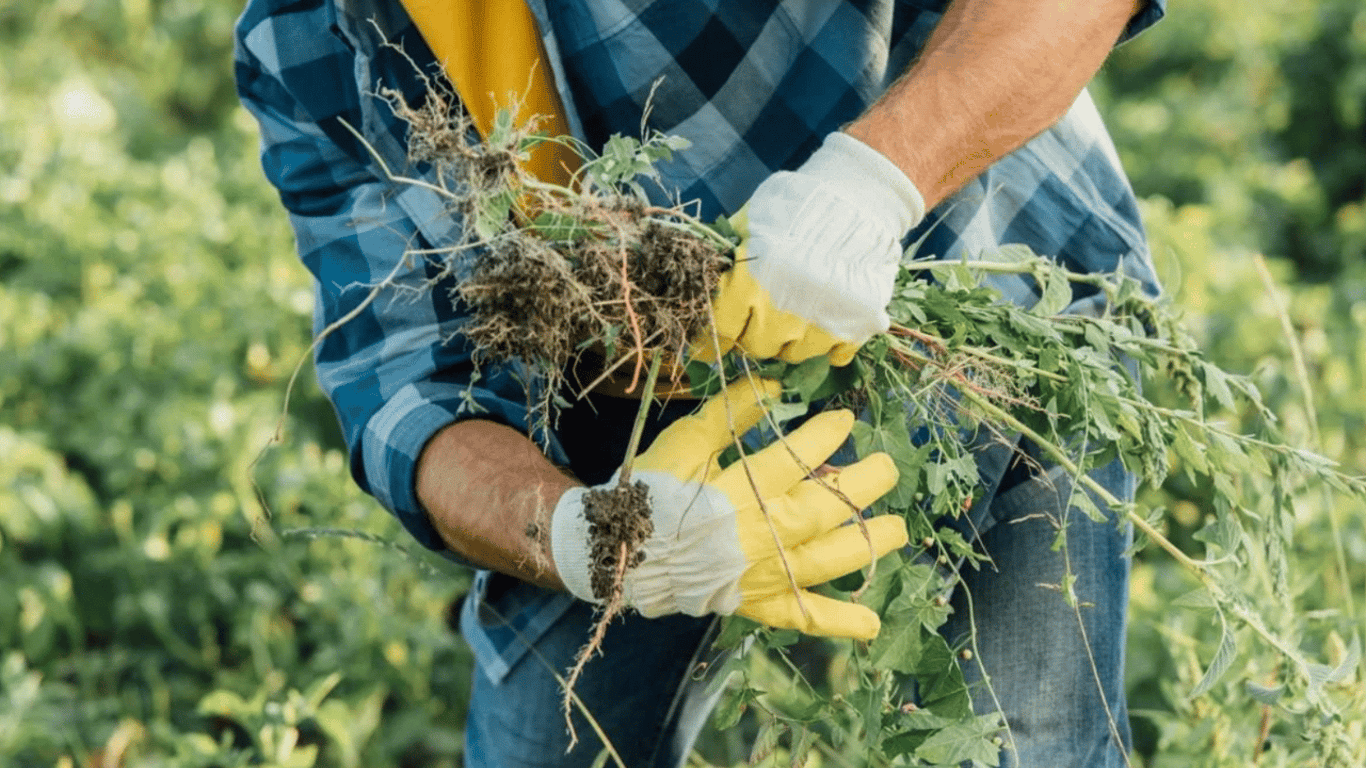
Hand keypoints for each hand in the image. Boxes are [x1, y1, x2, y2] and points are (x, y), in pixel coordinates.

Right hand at [550, 379, 907, 639]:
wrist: (619, 551)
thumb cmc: (651, 492)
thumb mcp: (685, 443)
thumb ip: (729, 416)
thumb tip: (775, 388)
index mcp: (741, 491)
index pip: (798, 459)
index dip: (827, 436)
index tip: (846, 419)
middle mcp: (762, 534)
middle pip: (828, 508)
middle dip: (864, 484)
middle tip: (887, 467)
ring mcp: (764, 573)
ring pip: (830, 559)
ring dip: (868, 543)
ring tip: (897, 529)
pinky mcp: (758, 602)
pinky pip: (803, 616)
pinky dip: (837, 622)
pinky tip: (871, 625)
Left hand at [697, 132, 924, 365]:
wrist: (860, 195)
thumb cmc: (798, 203)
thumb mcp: (751, 220)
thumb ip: (728, 254)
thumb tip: (705, 282)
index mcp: (751, 283)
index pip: (723, 330)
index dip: (716, 335)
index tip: (713, 339)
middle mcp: (783, 311)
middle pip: (757, 346)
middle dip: (754, 333)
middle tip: (760, 316)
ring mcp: (823, 322)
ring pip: (794, 354)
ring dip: (789, 340)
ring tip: (794, 315)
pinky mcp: (858, 325)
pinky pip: (836, 355)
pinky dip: (829, 346)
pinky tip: (826, 325)